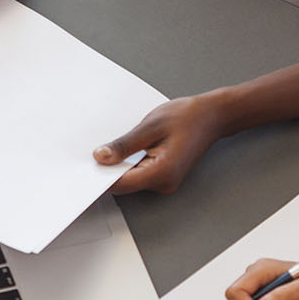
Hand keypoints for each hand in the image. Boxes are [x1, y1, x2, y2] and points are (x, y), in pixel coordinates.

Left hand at [92, 93, 227, 193]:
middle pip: (124, 184)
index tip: (86, 166)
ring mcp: (165, 182)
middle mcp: (164, 183)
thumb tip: (101, 157)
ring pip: (131, 179)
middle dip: (109, 168)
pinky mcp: (164, 176)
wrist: (212, 116)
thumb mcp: (150, 126)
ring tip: (118, 144)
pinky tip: (129, 148)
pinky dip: (130, 163)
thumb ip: (124, 144)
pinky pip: (139, 174)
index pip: (120, 183)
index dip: (101, 176)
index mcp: (161, 173)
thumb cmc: (188, 117)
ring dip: (120, 165)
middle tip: (98, 149)